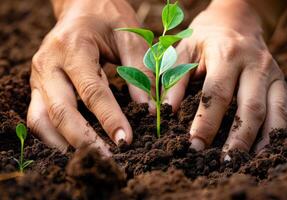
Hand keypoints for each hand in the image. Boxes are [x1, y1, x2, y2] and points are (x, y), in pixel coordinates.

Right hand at [27, 0, 152, 155]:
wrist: (82, 6)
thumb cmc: (108, 18)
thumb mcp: (130, 37)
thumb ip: (140, 71)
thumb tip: (148, 110)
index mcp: (73, 47)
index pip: (91, 90)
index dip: (109, 118)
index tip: (125, 141)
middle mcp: (49, 64)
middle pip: (61, 111)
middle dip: (85, 139)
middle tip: (108, 160)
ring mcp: (39, 77)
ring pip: (42, 120)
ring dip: (64, 143)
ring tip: (91, 159)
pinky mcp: (39, 86)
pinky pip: (39, 118)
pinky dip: (54, 137)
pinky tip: (73, 146)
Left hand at [164, 0, 286, 152]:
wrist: (235, 19)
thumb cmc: (205, 36)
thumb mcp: (184, 49)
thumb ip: (174, 78)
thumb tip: (165, 110)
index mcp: (227, 55)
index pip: (217, 95)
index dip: (206, 122)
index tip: (195, 145)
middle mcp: (255, 64)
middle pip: (250, 107)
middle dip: (239, 138)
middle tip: (225, 162)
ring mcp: (272, 72)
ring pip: (275, 109)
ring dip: (267, 137)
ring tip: (254, 161)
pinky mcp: (281, 79)